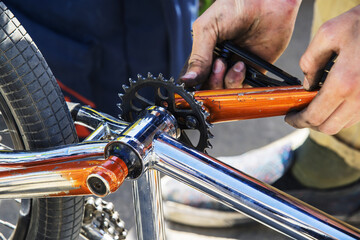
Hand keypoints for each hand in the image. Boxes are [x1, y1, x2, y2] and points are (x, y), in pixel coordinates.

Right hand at [181, 0, 301, 87]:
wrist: (268, 2)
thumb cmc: (237, 6)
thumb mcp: (208, 28)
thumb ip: (198, 56)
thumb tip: (187, 80)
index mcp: (203, 52)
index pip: (193, 77)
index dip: (194, 84)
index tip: (197, 82)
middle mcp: (218, 62)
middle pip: (208, 88)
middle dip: (212, 82)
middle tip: (218, 65)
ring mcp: (234, 68)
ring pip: (224, 91)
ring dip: (226, 82)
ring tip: (233, 64)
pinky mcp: (252, 72)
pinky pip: (242, 90)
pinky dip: (239, 83)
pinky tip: (241, 67)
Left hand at [285, 6, 359, 133]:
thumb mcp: (328, 34)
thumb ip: (311, 61)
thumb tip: (306, 84)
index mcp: (344, 82)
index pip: (314, 116)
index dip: (297, 121)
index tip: (289, 117)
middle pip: (329, 127)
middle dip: (309, 123)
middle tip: (299, 114)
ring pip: (344, 124)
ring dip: (327, 119)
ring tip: (314, 105)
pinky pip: (357, 115)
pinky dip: (342, 113)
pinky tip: (334, 100)